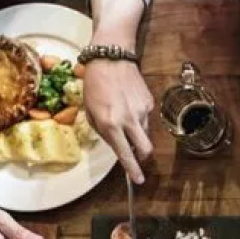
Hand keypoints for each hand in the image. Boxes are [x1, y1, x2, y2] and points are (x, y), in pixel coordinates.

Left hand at [83, 59, 154, 184]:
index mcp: (110, 124)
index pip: (124, 153)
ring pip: (145, 133)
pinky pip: (146, 117)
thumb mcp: (90, 110)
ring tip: (125, 118)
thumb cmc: (94, 83)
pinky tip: (129, 104)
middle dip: (142, 157)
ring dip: (137, 134)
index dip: (132, 169)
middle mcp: (128, 120)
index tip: (137, 180)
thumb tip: (116, 143)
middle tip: (137, 157)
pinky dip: (138, 117)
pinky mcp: (149, 102)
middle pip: (145, 149)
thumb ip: (102, 130)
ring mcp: (141, 111)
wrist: (110, 57)